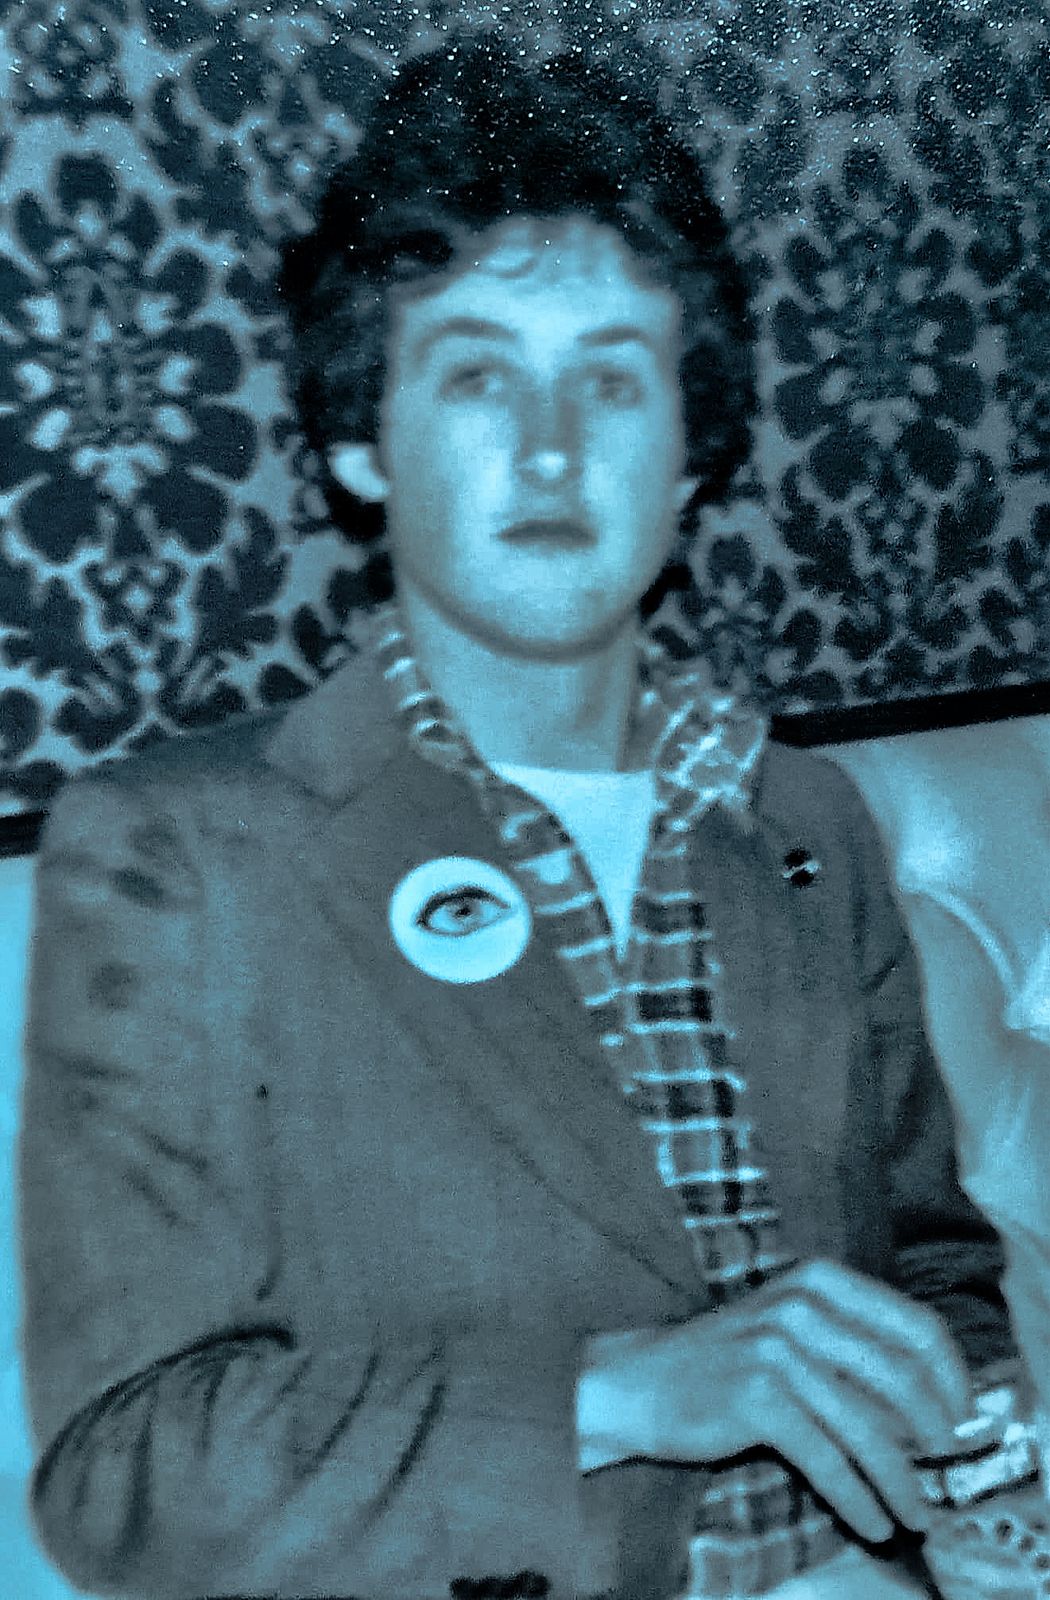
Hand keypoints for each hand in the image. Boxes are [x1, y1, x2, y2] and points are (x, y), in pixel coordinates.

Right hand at [582, 1259, 973, 1544]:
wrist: (638, 1381)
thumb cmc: (726, 1363)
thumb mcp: (793, 1335)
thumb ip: (852, 1354)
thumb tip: (930, 1412)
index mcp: (821, 1279)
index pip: (916, 1325)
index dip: (952, 1380)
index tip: (964, 1422)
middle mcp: (803, 1303)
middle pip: (903, 1377)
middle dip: (937, 1437)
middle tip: (949, 1476)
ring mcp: (777, 1347)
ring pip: (869, 1427)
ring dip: (902, 1482)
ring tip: (916, 1515)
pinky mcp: (755, 1394)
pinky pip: (828, 1458)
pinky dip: (858, 1497)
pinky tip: (871, 1520)